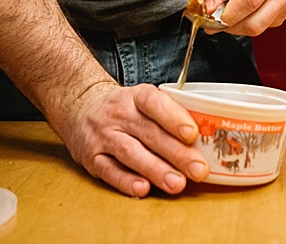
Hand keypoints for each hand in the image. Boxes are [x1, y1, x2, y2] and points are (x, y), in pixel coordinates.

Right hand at [54, 82, 209, 196]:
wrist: (79, 106)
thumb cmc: (124, 108)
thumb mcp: (143, 100)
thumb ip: (169, 115)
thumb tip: (206, 139)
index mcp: (136, 97)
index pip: (155, 103)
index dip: (174, 118)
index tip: (193, 133)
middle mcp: (119, 115)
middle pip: (150, 134)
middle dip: (177, 153)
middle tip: (199, 169)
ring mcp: (104, 136)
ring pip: (131, 153)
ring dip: (156, 170)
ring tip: (177, 184)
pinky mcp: (91, 158)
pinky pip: (109, 171)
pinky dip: (126, 181)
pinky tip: (143, 189)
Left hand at [199, 0, 285, 35]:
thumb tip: (210, 8)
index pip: (249, 1)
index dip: (226, 14)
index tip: (209, 15)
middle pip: (254, 23)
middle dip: (229, 23)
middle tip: (215, 14)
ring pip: (257, 29)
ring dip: (236, 24)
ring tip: (230, 6)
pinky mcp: (284, 14)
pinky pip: (261, 27)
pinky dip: (246, 22)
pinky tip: (242, 8)